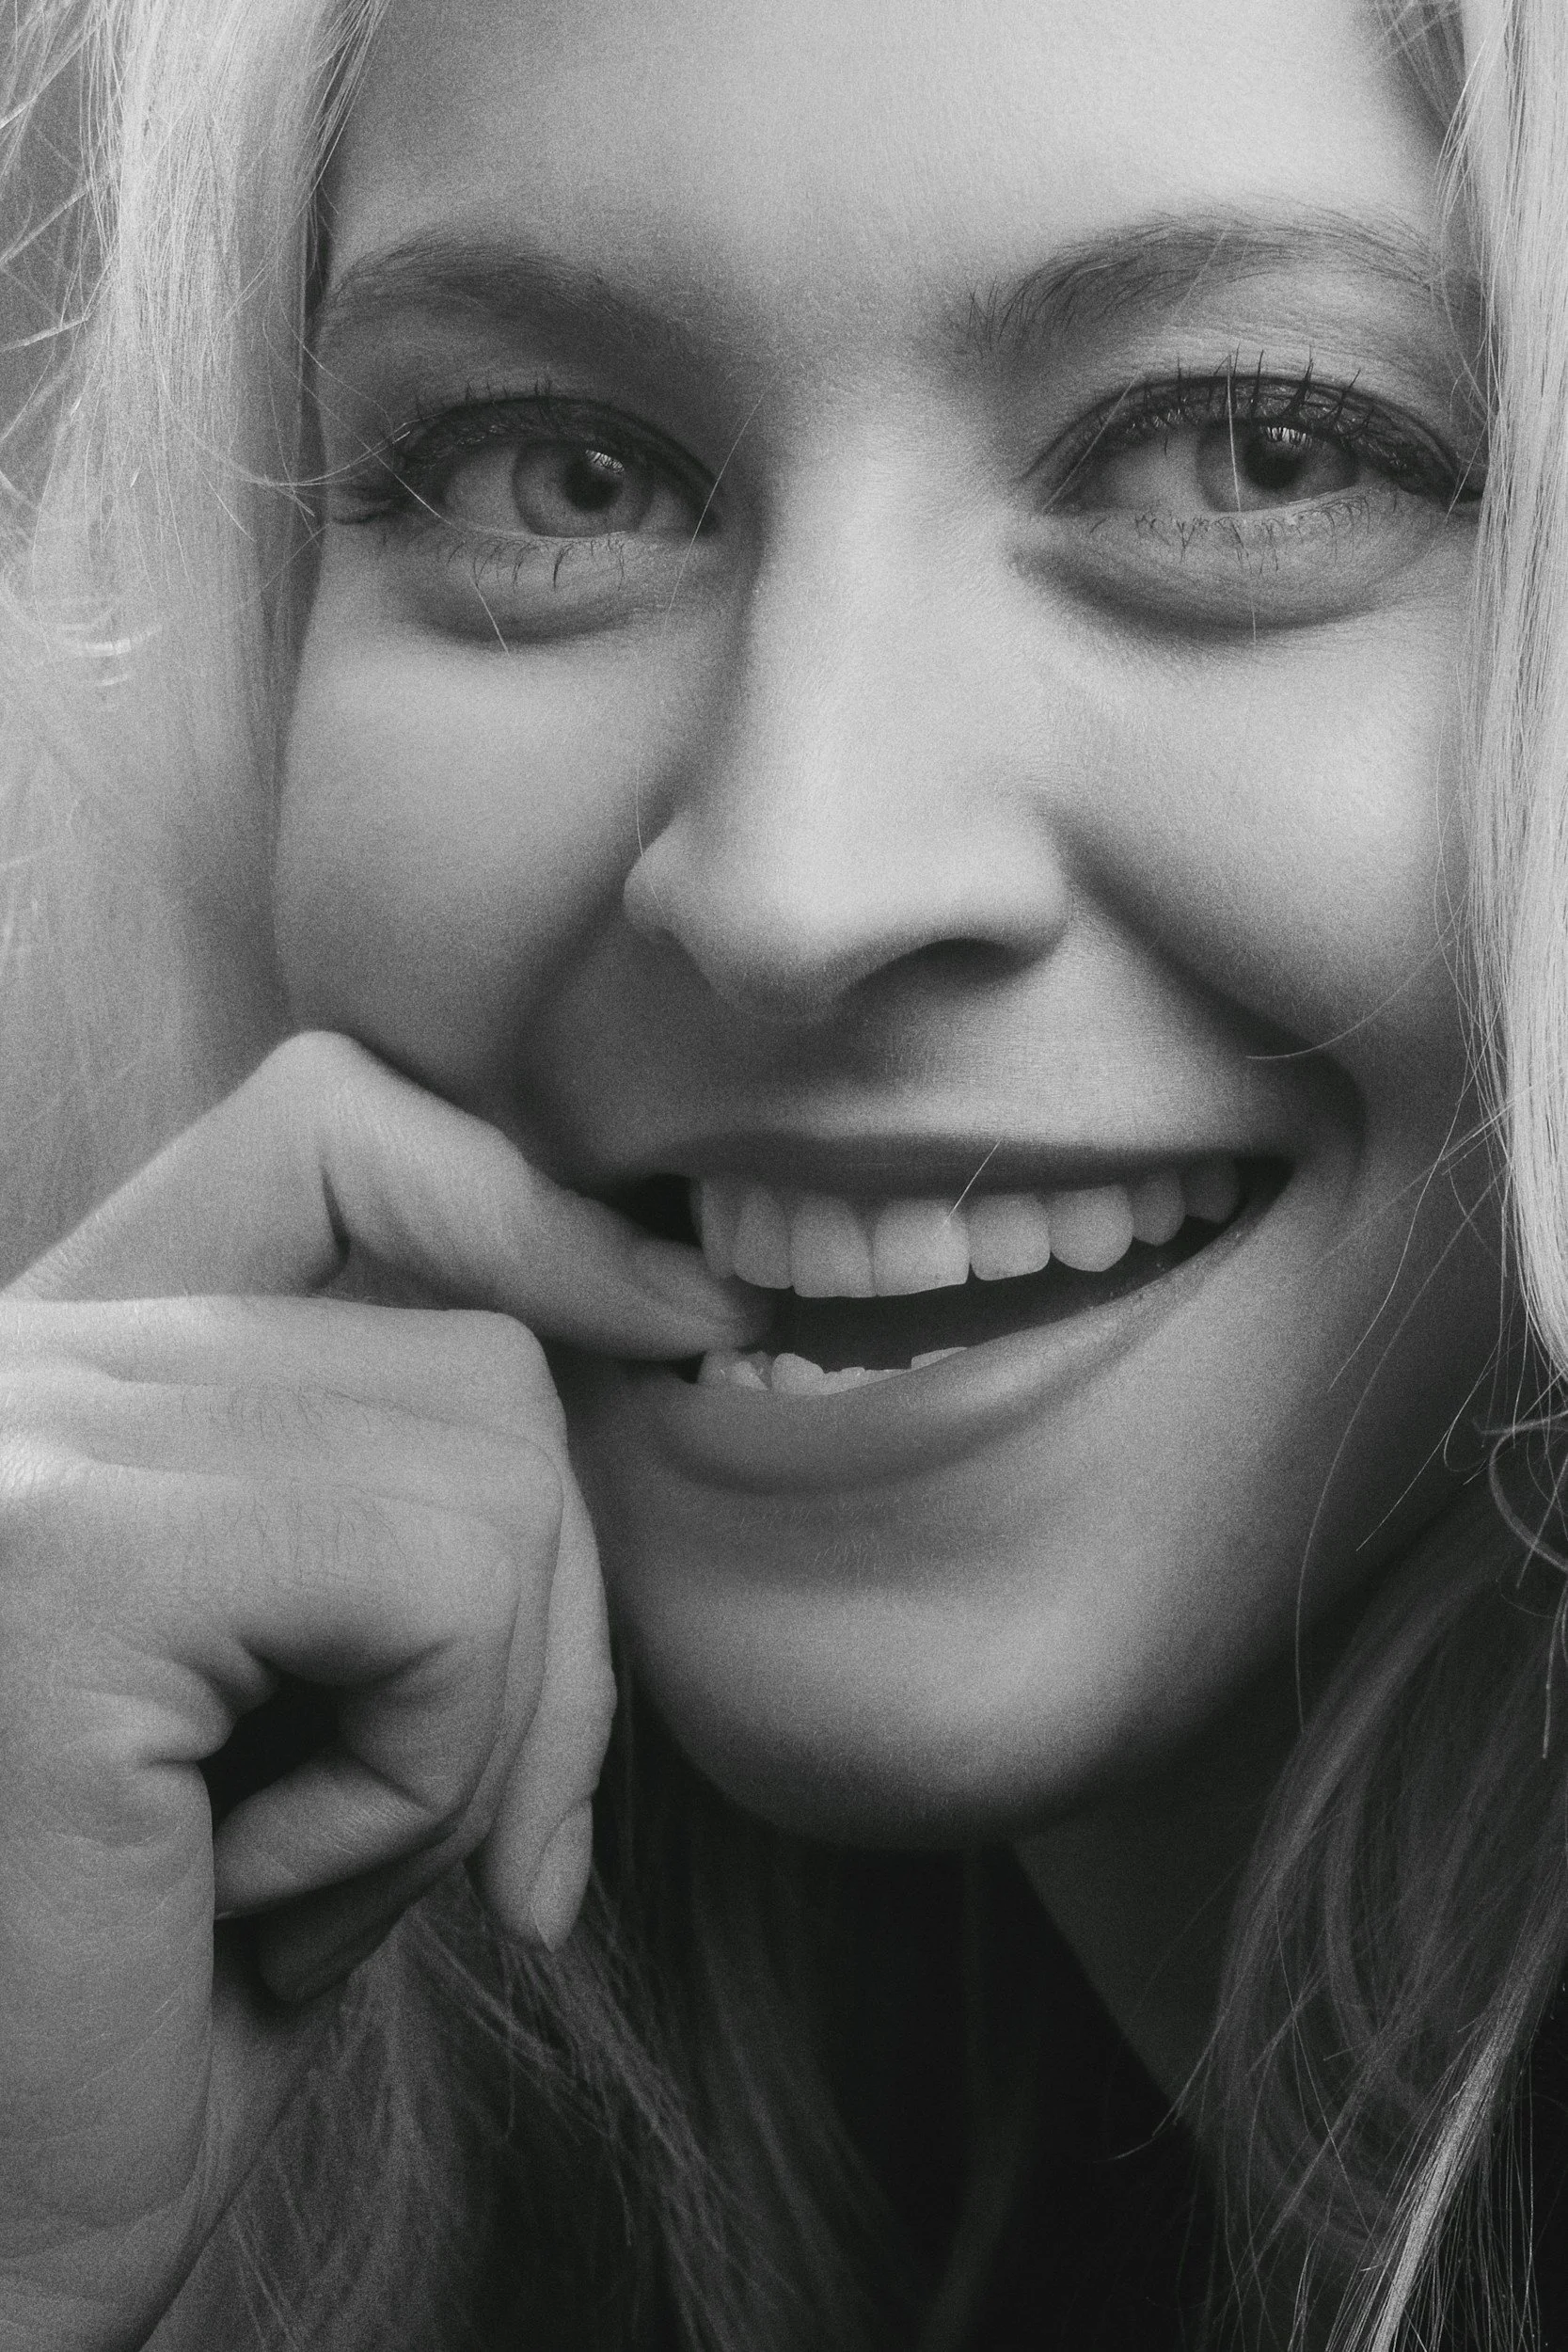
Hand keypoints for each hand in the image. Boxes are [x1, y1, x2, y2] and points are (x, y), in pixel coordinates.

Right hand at [0, 1032, 760, 2350]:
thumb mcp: (319, 1694)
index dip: (526, 1202)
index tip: (687, 1322)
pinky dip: (422, 1777)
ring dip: (468, 1735)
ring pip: (490, 1464)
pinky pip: (437, 1583)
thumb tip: (666, 1329)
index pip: (330, 1128)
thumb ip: (412, 1496)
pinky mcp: (61, 1564)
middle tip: (450, 1844)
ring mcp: (23, 1441)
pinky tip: (246, 1899)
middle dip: (545, 1624)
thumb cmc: (152, 1985)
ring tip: (286, 1873)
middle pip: (476, 1347)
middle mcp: (21, 1364)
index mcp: (69, 1371)